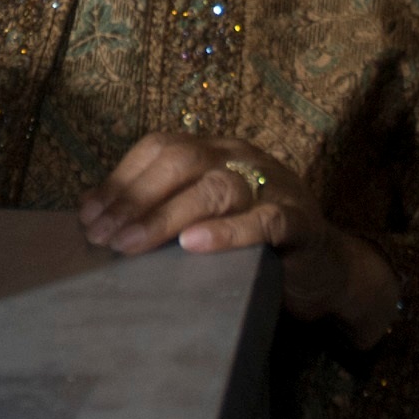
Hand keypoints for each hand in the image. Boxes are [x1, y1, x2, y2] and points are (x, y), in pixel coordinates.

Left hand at [80, 133, 400, 347]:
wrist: (329, 272)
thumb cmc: (254, 246)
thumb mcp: (205, 220)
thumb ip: (164, 210)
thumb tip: (95, 216)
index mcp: (217, 150)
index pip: (160, 147)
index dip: (121, 178)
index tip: (88, 214)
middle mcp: (244, 157)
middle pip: (182, 161)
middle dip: (135, 198)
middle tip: (103, 236)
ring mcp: (275, 186)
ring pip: (217, 186)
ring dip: (167, 216)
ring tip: (132, 244)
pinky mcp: (301, 222)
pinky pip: (265, 221)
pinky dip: (228, 232)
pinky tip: (193, 245)